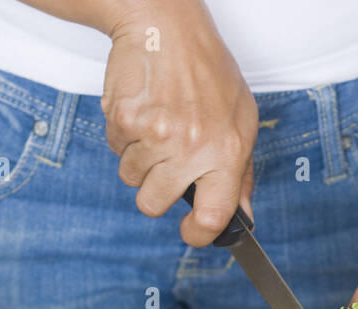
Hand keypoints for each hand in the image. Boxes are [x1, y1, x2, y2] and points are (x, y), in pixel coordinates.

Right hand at [101, 1, 257, 245]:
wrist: (165, 25)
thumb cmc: (207, 70)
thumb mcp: (241, 119)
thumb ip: (240, 172)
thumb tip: (242, 215)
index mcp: (227, 150)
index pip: (214, 216)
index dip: (199, 234)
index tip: (192, 231)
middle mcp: (192, 147)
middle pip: (154, 205)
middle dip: (155, 190)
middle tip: (166, 162)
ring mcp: (155, 135)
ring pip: (131, 179)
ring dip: (139, 159)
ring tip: (157, 124)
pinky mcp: (124, 121)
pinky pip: (116, 150)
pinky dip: (125, 135)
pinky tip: (143, 109)